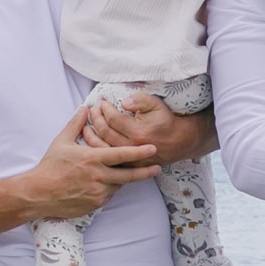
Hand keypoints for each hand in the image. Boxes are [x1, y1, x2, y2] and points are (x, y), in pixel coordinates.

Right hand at [17, 109, 156, 219]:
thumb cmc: (50, 166)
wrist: (39, 193)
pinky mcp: (95, 204)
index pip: (122, 154)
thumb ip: (76, 124)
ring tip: (130, 173)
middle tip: (157, 167)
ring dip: (124, 179)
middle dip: (145, 171)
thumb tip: (85, 108)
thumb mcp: (61, 141)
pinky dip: (111, 188)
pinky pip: (109, 195)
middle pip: (129, 174)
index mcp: (92, 158)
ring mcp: (98, 192)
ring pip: (119, 185)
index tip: (153, 149)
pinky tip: (108, 183)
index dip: (140, 152)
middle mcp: (98, 176)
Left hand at [83, 93, 211, 162]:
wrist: (178, 142)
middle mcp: (131, 146)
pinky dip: (96, 148)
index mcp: (138, 132)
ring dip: (91, 135)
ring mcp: (128, 158)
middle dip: (96, 118)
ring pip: (103, 147)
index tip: (102, 101)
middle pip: (105, 132)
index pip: (113, 118)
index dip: (104, 108)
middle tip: (93, 109)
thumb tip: (123, 102)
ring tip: (86, 125)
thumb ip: (140, 100)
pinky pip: (107, 157)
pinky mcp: (127, 164)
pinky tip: (91, 139)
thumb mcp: (156, 105)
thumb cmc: (165, 121)